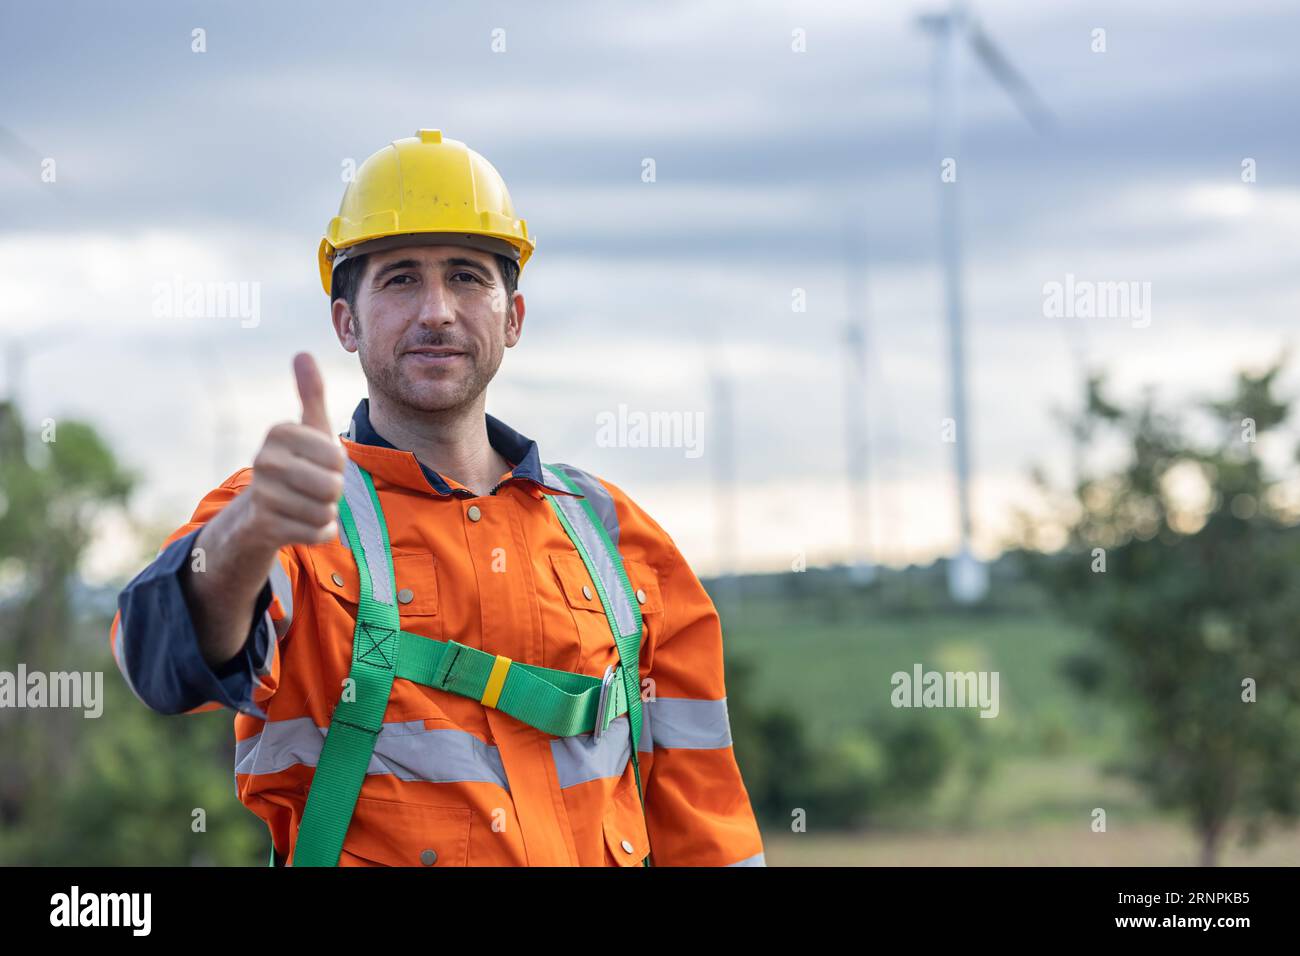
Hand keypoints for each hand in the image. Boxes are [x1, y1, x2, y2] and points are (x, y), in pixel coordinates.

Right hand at [241, 352, 346, 549]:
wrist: (259, 513)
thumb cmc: (296, 464)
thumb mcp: (308, 429)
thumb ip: (310, 393)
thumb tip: (302, 353)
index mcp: (279, 432)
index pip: (337, 457)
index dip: (336, 465)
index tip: (317, 463)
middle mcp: (264, 460)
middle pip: (333, 486)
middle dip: (333, 492)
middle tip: (313, 487)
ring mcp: (262, 493)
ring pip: (327, 511)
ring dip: (326, 512)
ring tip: (306, 503)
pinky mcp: (264, 525)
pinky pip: (319, 532)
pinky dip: (320, 532)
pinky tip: (302, 523)